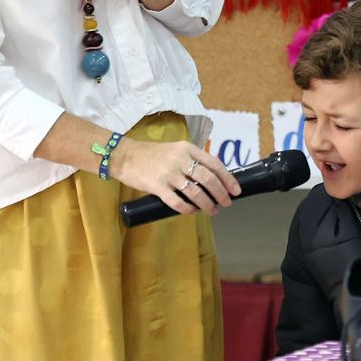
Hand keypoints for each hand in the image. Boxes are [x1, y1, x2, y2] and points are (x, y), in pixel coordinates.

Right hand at [108, 140, 240, 215]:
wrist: (125, 156)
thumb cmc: (152, 154)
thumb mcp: (176, 150)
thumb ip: (192, 160)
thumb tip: (213, 178)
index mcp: (188, 148)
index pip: (214, 164)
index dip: (228, 179)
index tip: (236, 190)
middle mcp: (180, 159)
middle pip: (208, 179)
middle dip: (221, 194)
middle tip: (226, 203)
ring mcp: (168, 173)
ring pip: (196, 192)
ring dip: (207, 204)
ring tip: (212, 210)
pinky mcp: (157, 186)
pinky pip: (177, 202)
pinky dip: (187, 209)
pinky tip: (192, 212)